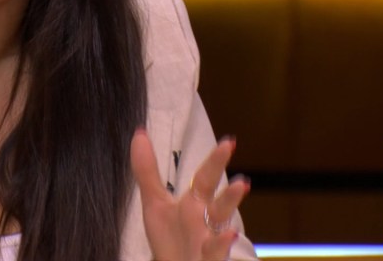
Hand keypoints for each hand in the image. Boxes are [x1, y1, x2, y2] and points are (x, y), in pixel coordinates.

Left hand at [130, 129, 249, 260]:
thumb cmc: (169, 236)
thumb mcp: (155, 202)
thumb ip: (147, 170)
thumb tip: (139, 134)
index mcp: (195, 203)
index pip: (206, 179)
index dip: (216, 161)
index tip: (229, 142)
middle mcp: (206, 220)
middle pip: (219, 202)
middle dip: (230, 189)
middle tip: (242, 179)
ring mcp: (209, 241)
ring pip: (222, 225)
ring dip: (230, 210)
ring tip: (241, 189)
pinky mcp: (207, 259)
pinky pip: (215, 252)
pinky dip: (221, 244)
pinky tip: (228, 234)